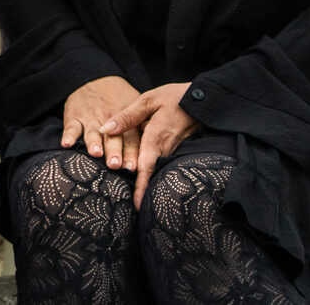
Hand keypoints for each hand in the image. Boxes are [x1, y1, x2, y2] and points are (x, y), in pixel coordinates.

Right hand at [62, 75, 141, 170]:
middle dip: (114, 151)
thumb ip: (143, 128)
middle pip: (112, 139)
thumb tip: (156, 154)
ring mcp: (90, 118)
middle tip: (116, 164)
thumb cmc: (118, 99)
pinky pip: (71, 126)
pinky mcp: (74, 116)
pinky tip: (67, 144)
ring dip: (94, 143)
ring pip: (92, 132)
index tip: (134, 167)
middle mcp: (108, 120)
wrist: (94, 78)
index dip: (132, 153)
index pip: (131, 139)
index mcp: (126, 120)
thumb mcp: (135, 106)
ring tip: (96, 152)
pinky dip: (69, 135)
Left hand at [102, 82, 200, 206]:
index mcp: (156, 137)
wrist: (203, 100)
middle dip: (143, 193)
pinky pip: (161, 164)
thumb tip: (106, 129)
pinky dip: (152, 175)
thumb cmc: (174, 97)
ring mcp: (171, 151)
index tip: (137, 205)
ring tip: (137, 206)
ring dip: (147, 186)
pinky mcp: (174, 150)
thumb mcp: (149, 100)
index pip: (146, 166)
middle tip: (133, 212)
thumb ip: (127, 116)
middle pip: (151, 174)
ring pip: (156, 171)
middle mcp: (165, 149)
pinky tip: (145, 183)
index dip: (142, 186)